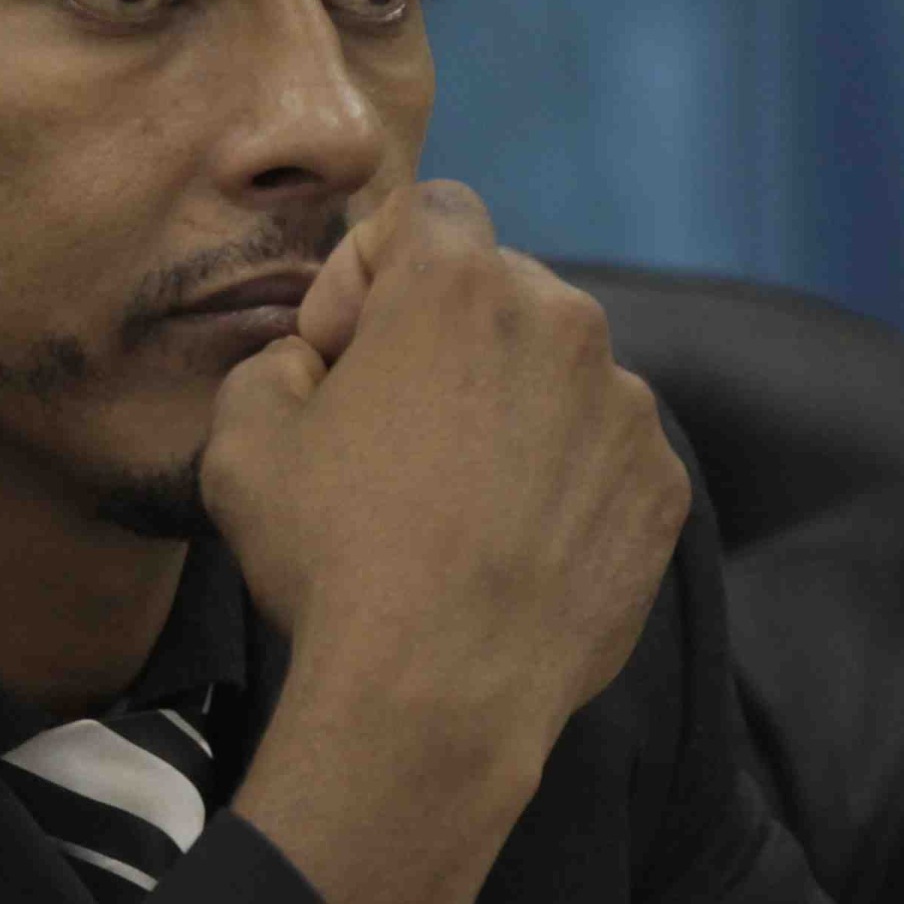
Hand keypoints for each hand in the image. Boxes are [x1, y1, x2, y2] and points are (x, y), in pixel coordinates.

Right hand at [201, 184, 690, 903]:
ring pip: (557, 374)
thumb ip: (277, 358)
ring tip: (452, 506)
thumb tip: (316, 362)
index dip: (368, 272)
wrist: (440, 693)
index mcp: (459, 286)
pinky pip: (603, 454)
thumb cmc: (334, 559)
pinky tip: (506, 549)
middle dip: (443, 341)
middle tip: (389, 435)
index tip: (340, 357)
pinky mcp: (660, 487)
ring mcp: (627, 408)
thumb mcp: (243, 438)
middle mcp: (564, 322)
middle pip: (499, 291)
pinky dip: (560, 482)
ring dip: (508, 410)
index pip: (427, 210)